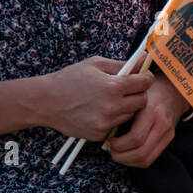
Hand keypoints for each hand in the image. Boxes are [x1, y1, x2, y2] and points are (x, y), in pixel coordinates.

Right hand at [36, 55, 153, 140]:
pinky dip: (112, 119)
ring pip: (130, 115)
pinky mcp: (98, 134)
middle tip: (129, 89)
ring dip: (126, 108)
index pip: (144, 83)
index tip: (143, 77)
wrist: (46, 101)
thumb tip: (143, 59)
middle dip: (139, 94)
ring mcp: (105, 122)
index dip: (146, 78)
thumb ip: (122, 64)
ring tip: (111, 100)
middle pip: (142, 102)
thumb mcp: (95, 64)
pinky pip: (115, 126)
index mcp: (112, 86)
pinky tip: (100, 111)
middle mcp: (111, 107)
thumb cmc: (70, 78)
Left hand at [106, 71, 190, 168]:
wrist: (172, 91)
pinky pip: (150, 159)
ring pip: (145, 160)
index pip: (136, 137)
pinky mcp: (168, 140)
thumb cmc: (148, 93)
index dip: (118, 144)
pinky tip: (126, 153)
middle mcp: (162, 124)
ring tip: (116, 152)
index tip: (108, 139)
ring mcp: (167, 134)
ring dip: (127, 161)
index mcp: (152, 112)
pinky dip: (135, 161)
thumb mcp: (134, 96)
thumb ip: (123, 111)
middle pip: (140, 152)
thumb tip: (105, 129)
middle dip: (121, 156)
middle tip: (110, 149)